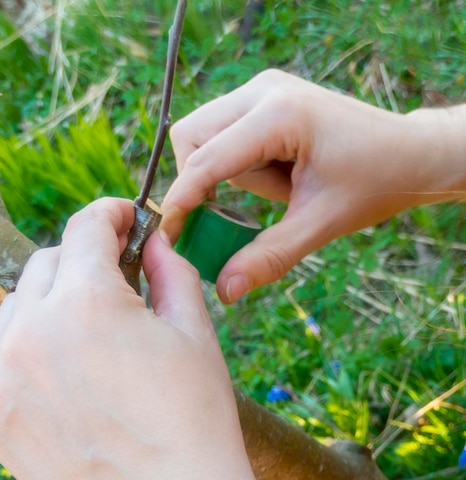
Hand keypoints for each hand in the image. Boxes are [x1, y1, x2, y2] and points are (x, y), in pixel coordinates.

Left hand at [0, 198, 343, 479]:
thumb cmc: (195, 424)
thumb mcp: (195, 334)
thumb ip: (170, 272)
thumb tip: (154, 243)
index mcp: (86, 301)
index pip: (86, 227)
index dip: (110, 214)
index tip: (124, 219)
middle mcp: (31, 332)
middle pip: (47, 262)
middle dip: (82, 259)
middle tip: (115, 277)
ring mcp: (2, 379)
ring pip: (17, 308)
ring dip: (51, 301)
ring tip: (89, 327)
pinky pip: (5, 360)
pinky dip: (33, 350)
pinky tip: (69, 374)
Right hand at [162, 69, 465, 301]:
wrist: (408, 153)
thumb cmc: (374, 183)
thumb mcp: (320, 224)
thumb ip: (268, 257)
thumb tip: (224, 292)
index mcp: (280, 114)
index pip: (205, 160)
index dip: (181, 202)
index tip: (169, 238)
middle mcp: (263, 90)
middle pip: (191, 138)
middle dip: (200, 183)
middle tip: (229, 215)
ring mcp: (261, 89)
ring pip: (201, 135)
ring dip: (221, 174)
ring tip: (276, 188)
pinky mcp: (262, 99)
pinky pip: (221, 135)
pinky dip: (232, 164)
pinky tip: (275, 174)